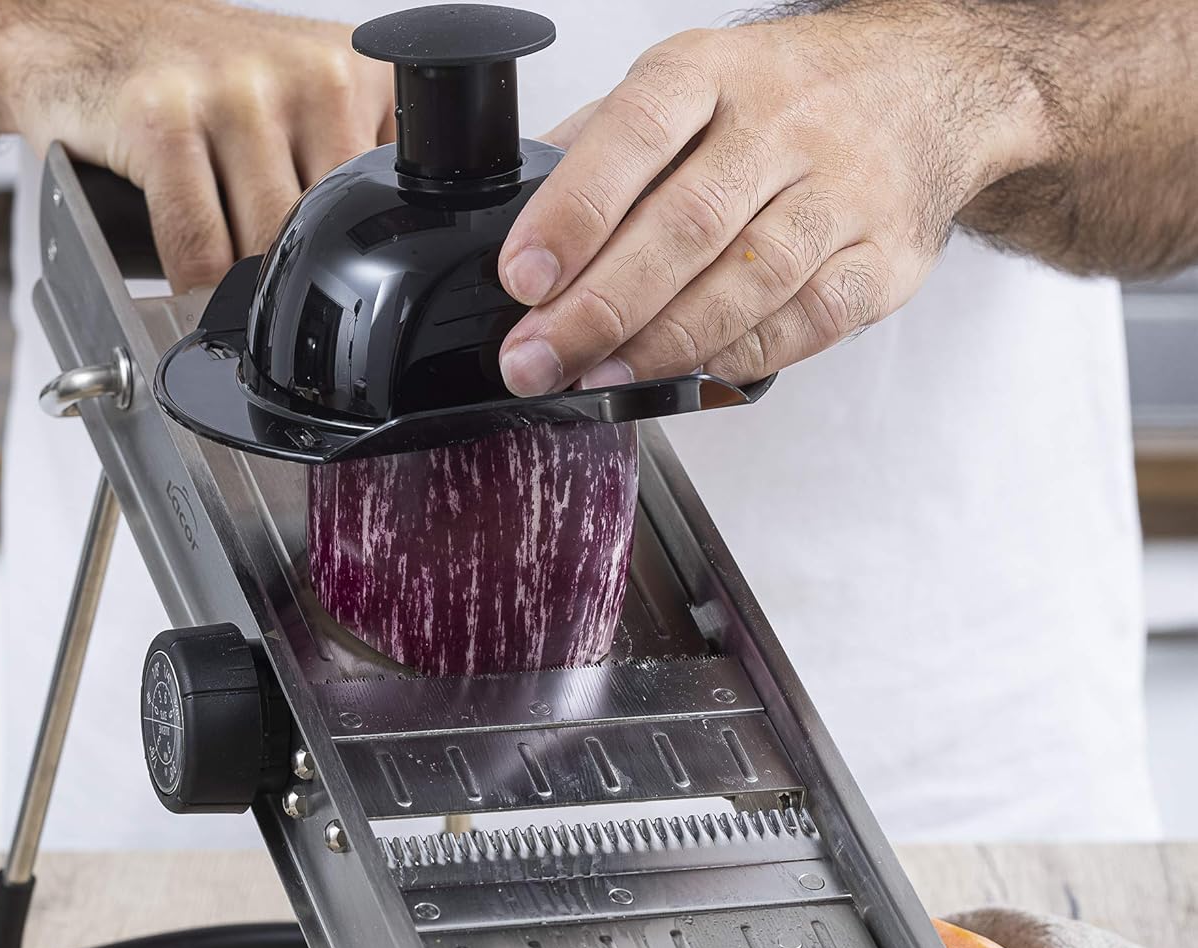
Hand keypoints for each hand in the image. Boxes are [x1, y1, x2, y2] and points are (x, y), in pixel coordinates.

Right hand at [0, 1, 393, 289]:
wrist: (73, 35)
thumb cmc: (193, 84)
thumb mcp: (299, 108)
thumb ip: (348, 170)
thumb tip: (387, 272)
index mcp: (357, 72)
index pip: (384, 207)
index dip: (352, 264)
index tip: (328, 291)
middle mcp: (309, 73)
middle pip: (327, 237)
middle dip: (290, 285)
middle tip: (266, 308)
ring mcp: (237, 91)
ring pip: (268, 251)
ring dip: (241, 294)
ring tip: (226, 300)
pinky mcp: (165, 118)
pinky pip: (200, 249)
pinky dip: (193, 288)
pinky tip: (188, 290)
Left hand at [496, 5, 1045, 391]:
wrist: (929, 88)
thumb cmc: (786, 98)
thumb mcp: (689, 85)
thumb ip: (603, 146)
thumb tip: (514, 218)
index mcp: (714, 73)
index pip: (636, 132)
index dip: (573, 211)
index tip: (522, 278)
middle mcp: (784, 123)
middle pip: (685, 225)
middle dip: (597, 307)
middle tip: (536, 361)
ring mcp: (844, 191)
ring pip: (746, 282)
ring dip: (660, 345)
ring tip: (597, 378)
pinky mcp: (885, 257)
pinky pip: (806, 321)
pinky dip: (740, 355)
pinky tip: (690, 371)